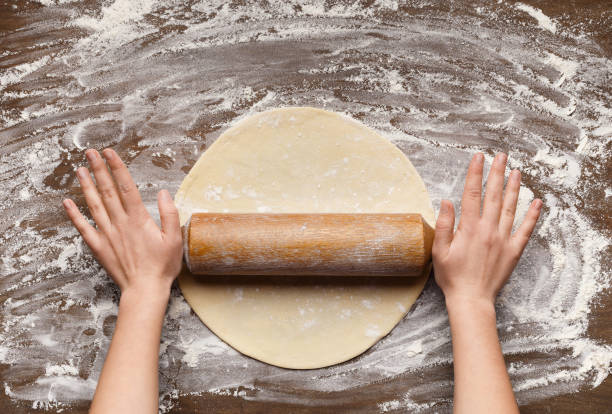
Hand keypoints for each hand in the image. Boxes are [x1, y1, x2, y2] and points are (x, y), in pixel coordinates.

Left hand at [62, 148, 182, 297]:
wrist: (144, 290)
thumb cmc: (162, 266)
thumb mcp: (175, 239)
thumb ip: (170, 214)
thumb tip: (164, 193)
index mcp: (139, 219)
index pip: (126, 187)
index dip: (117, 168)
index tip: (110, 153)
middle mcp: (120, 223)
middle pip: (108, 191)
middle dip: (99, 169)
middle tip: (91, 153)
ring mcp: (107, 234)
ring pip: (94, 205)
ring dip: (86, 186)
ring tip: (80, 169)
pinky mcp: (98, 246)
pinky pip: (83, 227)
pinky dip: (74, 214)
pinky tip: (67, 202)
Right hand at [432, 152, 541, 305]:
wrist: (471, 299)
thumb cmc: (452, 277)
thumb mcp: (438, 251)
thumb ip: (443, 225)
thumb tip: (447, 201)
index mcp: (468, 228)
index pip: (471, 194)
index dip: (475, 174)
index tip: (478, 158)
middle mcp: (488, 230)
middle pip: (494, 195)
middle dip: (497, 174)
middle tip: (501, 156)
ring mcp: (503, 239)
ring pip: (511, 208)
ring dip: (514, 188)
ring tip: (517, 171)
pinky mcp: (513, 251)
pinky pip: (525, 229)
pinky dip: (532, 215)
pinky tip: (537, 202)